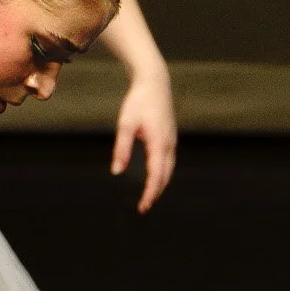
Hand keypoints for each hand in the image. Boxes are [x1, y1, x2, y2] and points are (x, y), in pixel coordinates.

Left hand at [111, 69, 177, 211]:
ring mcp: (172, 140)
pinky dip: (163, 173)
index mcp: (159, 143)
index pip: (156, 175)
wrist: (154, 83)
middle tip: (143, 207)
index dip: (150, 193)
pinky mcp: (170, 137)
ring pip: (169, 169)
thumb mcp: (125, 124)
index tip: (143, 206)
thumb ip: (121, 149)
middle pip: (165, 176)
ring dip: (160, 184)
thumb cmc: (138, 102)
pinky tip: (154, 177)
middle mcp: (169, 144)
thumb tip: (116, 171)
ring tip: (149, 197)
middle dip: (156, 193)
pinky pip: (168, 161)